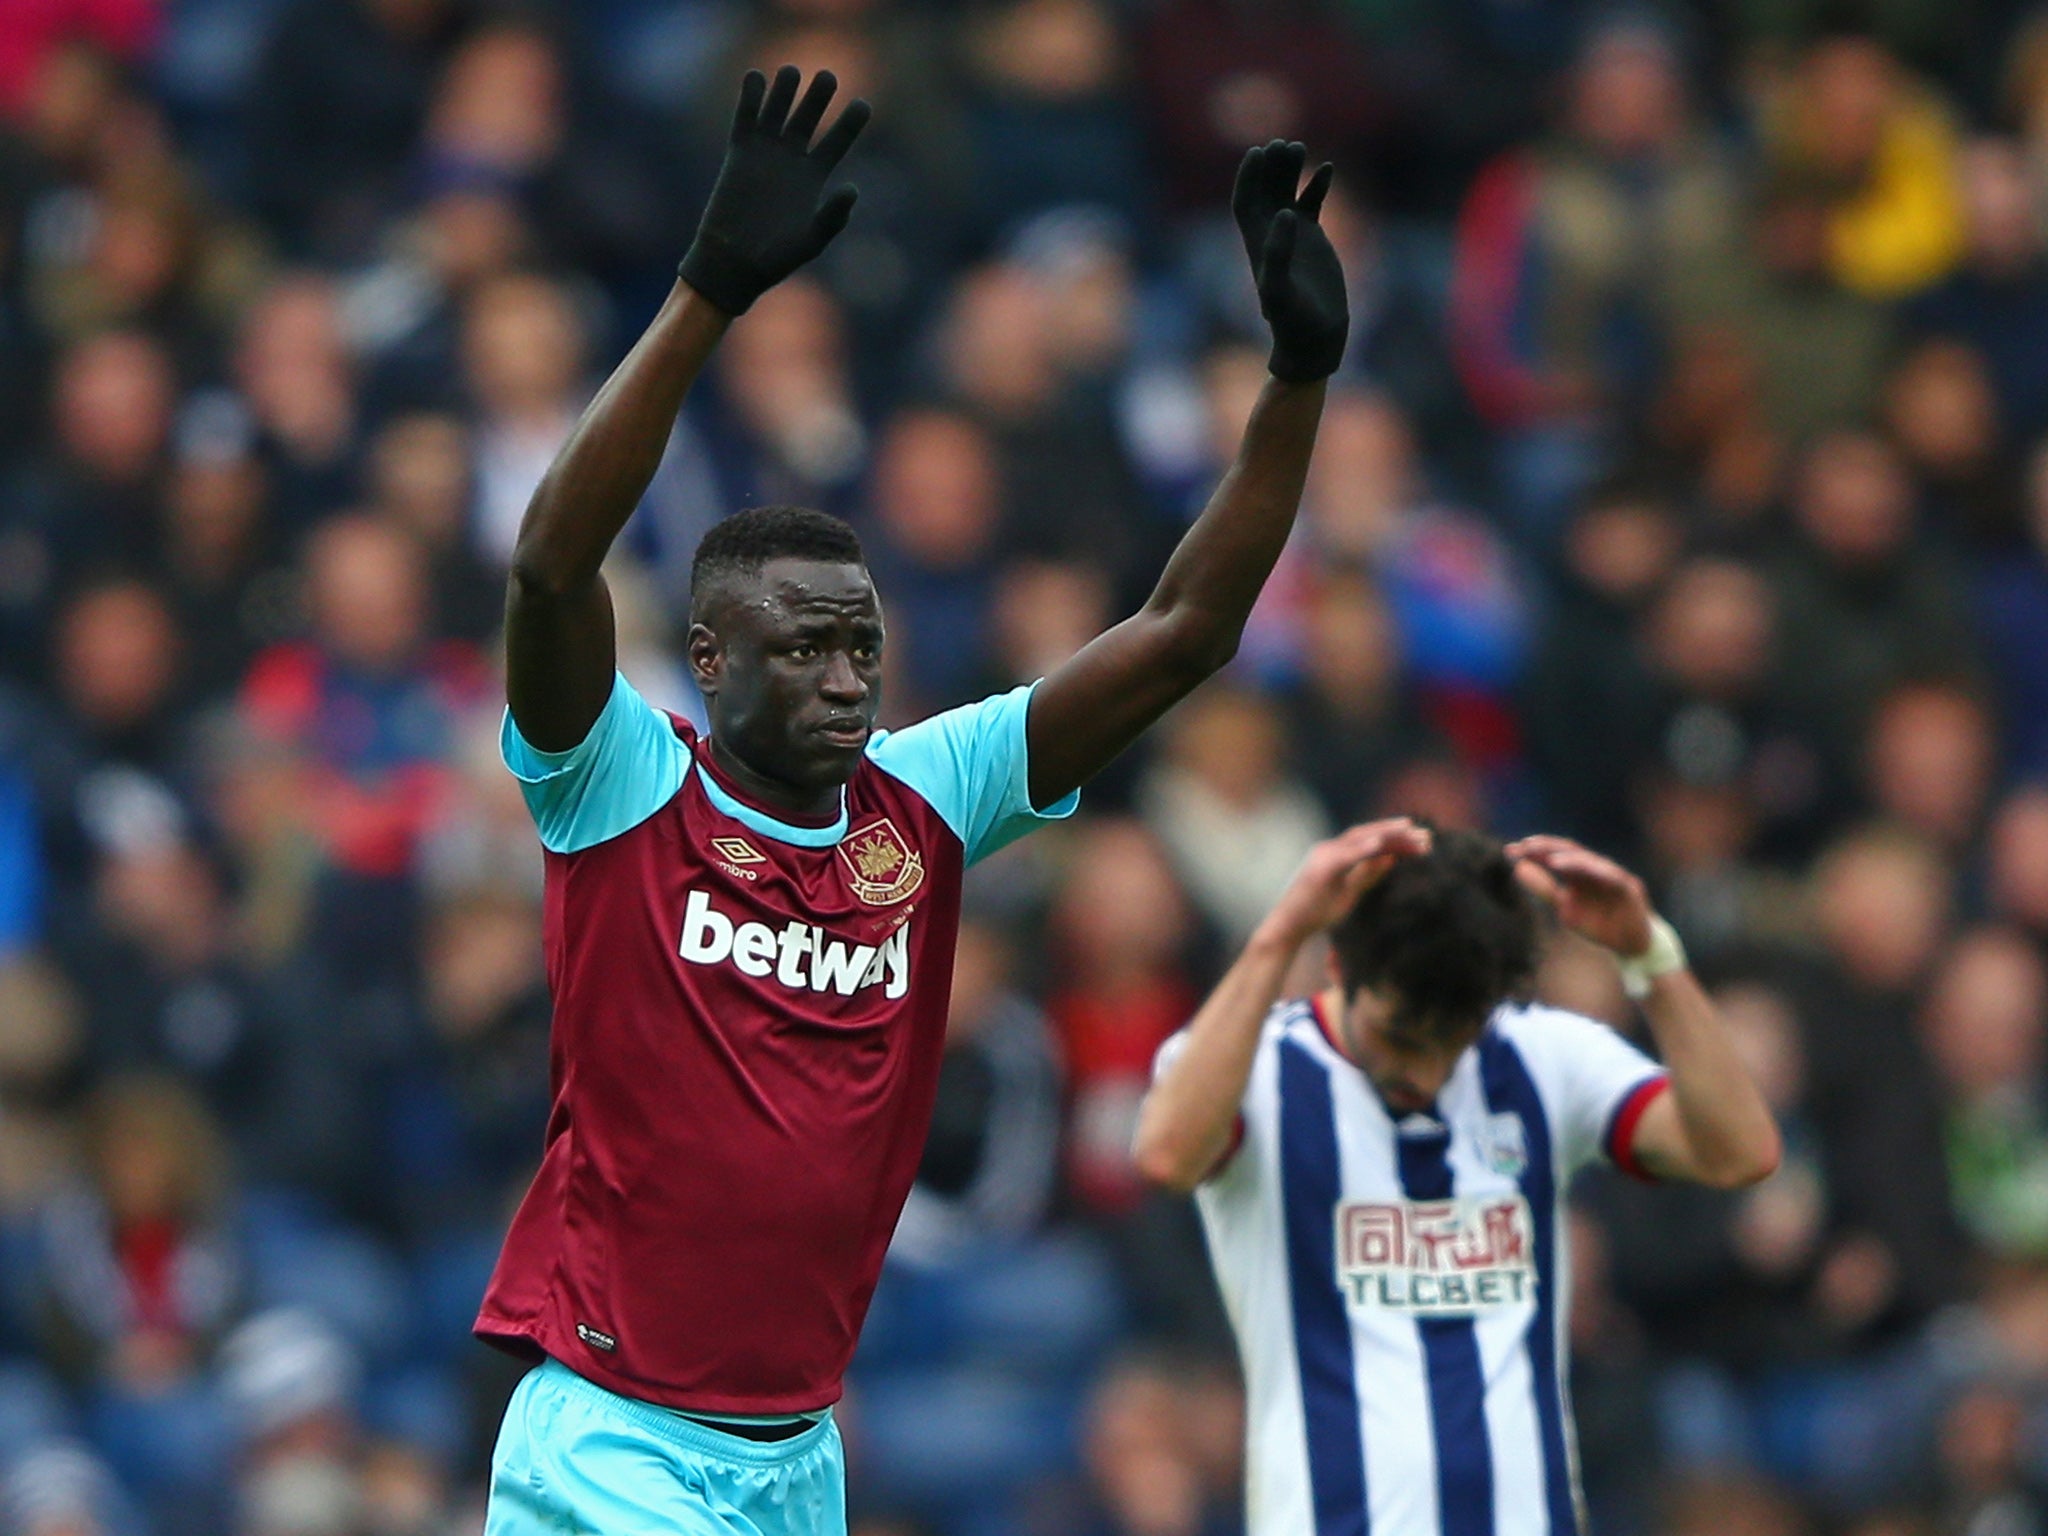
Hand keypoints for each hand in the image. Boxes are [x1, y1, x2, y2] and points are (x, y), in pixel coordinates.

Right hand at [679, 66, 870, 315]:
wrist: (734, 264)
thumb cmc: (775, 258)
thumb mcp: (811, 240)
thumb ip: (833, 216)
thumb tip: (852, 188)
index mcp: (815, 178)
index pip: (838, 141)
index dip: (850, 123)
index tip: (864, 104)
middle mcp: (792, 160)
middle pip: (808, 118)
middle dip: (818, 97)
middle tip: (828, 76)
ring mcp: (765, 154)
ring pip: (778, 112)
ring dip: (784, 91)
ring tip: (792, 72)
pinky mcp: (739, 154)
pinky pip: (746, 119)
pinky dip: (750, 99)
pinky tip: (756, 77)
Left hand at [1232, 140, 1349, 382]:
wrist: (1314, 337)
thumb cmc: (1292, 320)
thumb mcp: (1280, 289)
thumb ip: (1278, 251)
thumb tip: (1285, 213)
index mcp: (1255, 243)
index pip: (1244, 201)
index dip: (1247, 176)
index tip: (1256, 152)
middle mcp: (1270, 235)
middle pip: (1264, 190)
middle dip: (1270, 166)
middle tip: (1283, 144)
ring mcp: (1292, 235)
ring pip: (1286, 191)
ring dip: (1290, 169)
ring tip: (1299, 146)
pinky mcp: (1313, 239)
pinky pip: (1311, 202)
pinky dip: (1317, 185)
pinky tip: (1327, 168)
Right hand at [1259, 819, 1430, 949]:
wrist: (1288, 928)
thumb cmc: (1316, 913)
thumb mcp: (1351, 893)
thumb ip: (1368, 875)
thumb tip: (1392, 859)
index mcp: (1337, 854)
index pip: (1372, 840)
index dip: (1397, 838)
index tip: (1424, 840)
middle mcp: (1329, 849)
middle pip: (1368, 834)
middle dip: (1397, 832)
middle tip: (1427, 835)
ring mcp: (1322, 857)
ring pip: (1358, 838)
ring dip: (1386, 835)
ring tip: (1410, 832)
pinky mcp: (1319, 870)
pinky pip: (1343, 856)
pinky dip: (1362, 849)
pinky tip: (1381, 845)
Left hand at [1507, 834, 1654, 958]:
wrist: (1629, 945)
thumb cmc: (1598, 923)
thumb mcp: (1565, 907)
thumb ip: (1544, 888)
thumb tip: (1518, 868)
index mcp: (1576, 872)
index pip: (1552, 854)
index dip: (1532, 851)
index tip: (1509, 851)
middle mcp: (1593, 868)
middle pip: (1568, 850)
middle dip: (1547, 847)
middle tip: (1526, 846)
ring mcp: (1611, 875)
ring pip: (1590, 860)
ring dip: (1571, 859)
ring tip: (1550, 860)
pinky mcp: (1628, 886)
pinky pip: (1612, 875)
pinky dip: (1597, 870)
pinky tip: (1582, 870)